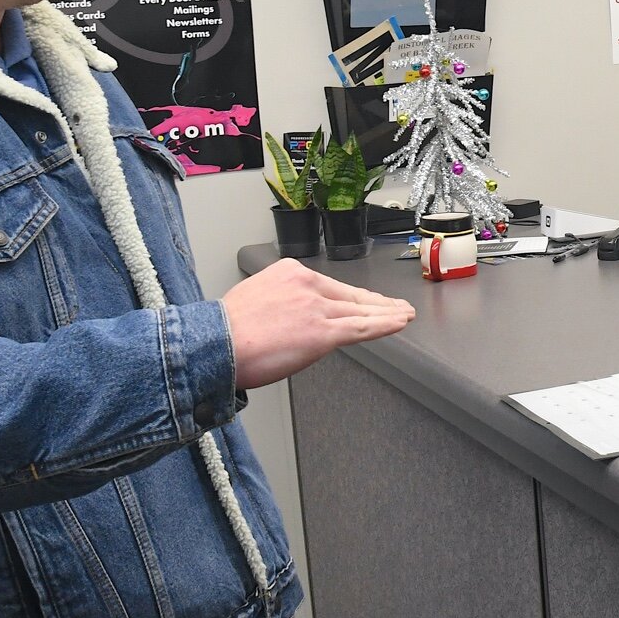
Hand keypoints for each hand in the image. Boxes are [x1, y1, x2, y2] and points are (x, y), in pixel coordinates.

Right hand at [222, 259, 415, 389]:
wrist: (214, 345)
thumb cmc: (224, 332)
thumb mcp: (252, 297)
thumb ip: (279, 302)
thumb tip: (291, 317)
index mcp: (289, 273)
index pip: (330, 286)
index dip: (352, 296)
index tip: (364, 300)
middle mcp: (307, 285)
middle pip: (350, 295)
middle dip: (377, 302)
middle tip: (396, 305)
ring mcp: (317, 308)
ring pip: (361, 311)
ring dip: (387, 313)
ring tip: (404, 315)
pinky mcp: (323, 332)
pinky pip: (362, 328)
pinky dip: (385, 325)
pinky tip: (398, 323)